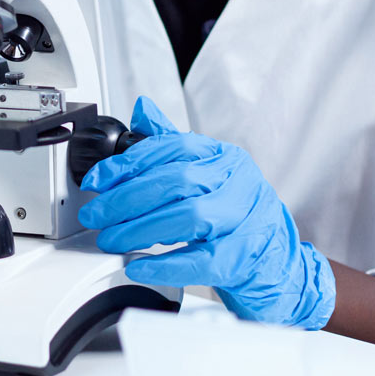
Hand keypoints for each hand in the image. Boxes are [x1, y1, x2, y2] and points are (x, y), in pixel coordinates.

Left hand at [78, 96, 335, 328]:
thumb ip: (172, 144)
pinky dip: (166, 264)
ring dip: (141, 229)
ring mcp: (245, 219)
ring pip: (189, 217)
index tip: (97, 180)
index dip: (128, 163)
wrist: (277, 262)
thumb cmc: (236, 215)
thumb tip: (142, 109)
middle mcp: (238, 182)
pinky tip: (139, 266)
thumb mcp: (207, 174)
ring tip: (112, 239)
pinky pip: (202, 260)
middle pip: (176, 181)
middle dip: (127, 199)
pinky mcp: (245, 258)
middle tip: (96, 215)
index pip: (172, 147)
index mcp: (224, 157)